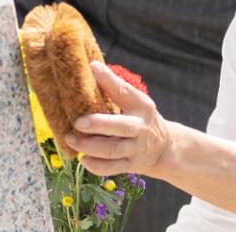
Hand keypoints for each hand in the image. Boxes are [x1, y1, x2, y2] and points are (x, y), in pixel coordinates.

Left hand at [60, 60, 174, 179]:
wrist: (164, 148)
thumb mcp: (136, 101)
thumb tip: (92, 67)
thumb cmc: (140, 119)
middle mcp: (140, 128)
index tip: (92, 68)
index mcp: (142, 106)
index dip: (109, 80)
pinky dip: (95, 165)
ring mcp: (136, 149)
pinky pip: (111, 168)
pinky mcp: (130, 165)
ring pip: (112, 150)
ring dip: (89, 146)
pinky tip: (83, 158)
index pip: (125, 91)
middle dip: (97, 125)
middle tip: (77, 122)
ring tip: (71, 139)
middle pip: (120, 127)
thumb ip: (116, 89)